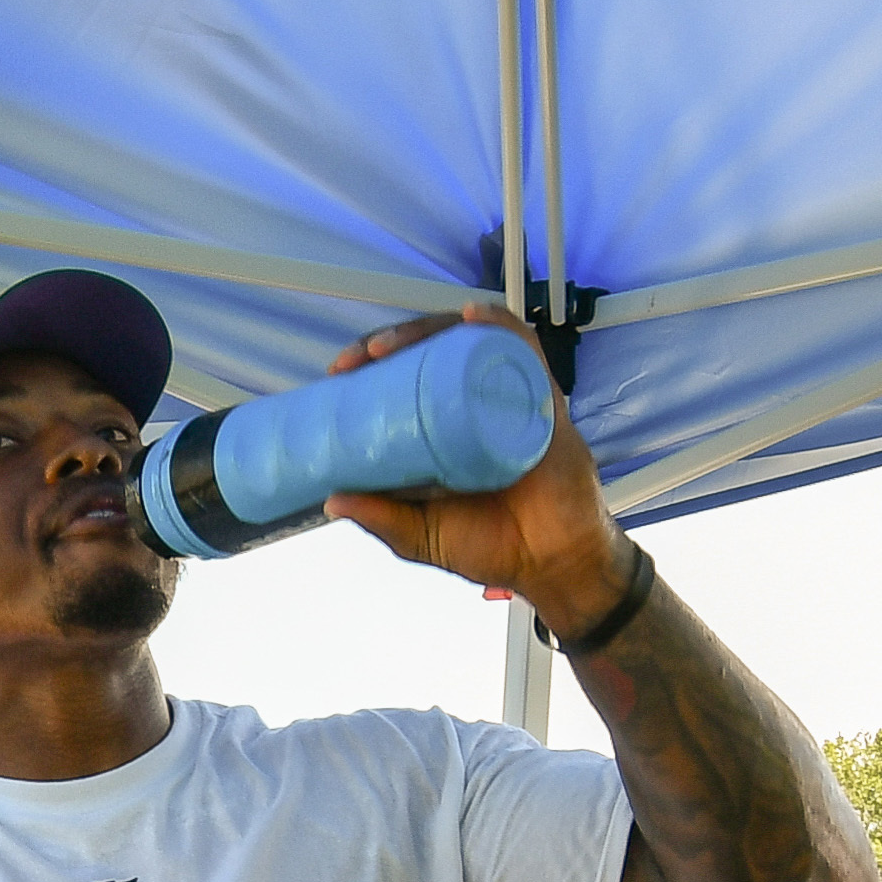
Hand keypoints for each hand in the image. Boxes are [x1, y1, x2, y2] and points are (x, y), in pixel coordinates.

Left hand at [318, 301, 636, 636]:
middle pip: (433, 351)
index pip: (407, 379)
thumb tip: (332, 500)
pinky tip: (472, 316)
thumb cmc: (493, 547)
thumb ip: (381, 518)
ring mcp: (507, 399)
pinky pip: (524, 351)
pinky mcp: (542, 402)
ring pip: (468, 342)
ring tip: (388, 346)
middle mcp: (475, 406)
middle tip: (358, 359)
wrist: (550, 565)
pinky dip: (500, 326)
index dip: (371, 368)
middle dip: (391, 343)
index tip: (339, 374)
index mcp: (445, 429)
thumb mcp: (420, 535)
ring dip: (427, 330)